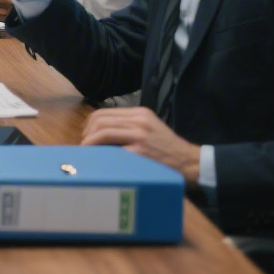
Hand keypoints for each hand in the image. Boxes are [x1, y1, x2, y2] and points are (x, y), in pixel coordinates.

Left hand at [81, 107, 201, 184]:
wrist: (189, 161)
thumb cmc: (168, 148)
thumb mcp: (150, 128)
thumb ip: (130, 126)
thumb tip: (102, 132)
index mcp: (140, 113)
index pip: (105, 112)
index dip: (90, 124)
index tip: (86, 135)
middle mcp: (138, 120)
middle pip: (100, 120)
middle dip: (86, 133)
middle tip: (84, 145)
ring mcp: (139, 135)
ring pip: (103, 131)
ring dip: (89, 142)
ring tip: (87, 152)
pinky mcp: (140, 151)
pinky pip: (112, 149)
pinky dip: (100, 153)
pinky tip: (97, 160)